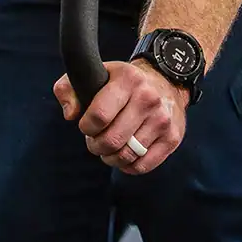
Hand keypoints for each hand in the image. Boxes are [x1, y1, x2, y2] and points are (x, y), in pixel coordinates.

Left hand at [54, 59, 186, 175]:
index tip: (87, 125)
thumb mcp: (96, 74)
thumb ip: (69, 89)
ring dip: (111, 157)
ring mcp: (162, 120)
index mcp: (128, 79)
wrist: (166, 83)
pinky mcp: (172, 138)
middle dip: (96, 146)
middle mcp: (148, 99)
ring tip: (110, 146)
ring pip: (126, 156)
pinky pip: (142, 166)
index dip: (86, 127)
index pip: (98, 116)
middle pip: (111, 141)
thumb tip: (71, 114)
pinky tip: (125, 154)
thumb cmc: (124, 83)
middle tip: (96, 140)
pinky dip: (128, 166)